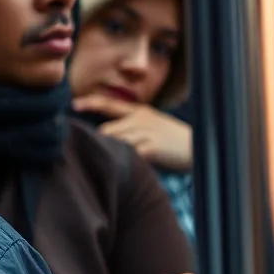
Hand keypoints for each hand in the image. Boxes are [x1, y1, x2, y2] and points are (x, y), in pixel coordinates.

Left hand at [73, 95, 193, 170]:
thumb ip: (132, 127)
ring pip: (115, 142)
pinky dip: (122, 163)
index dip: (90, 103)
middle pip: (106, 130)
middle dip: (96, 143)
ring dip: (107, 154)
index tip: (73, 104)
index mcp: (139, 111)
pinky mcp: (152, 148)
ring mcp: (146, 133)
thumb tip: (108, 137)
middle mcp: (140, 119)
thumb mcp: (154, 124)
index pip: (109, 103)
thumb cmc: (175, 139)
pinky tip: (119, 170)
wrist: (200, 147)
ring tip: (100, 164)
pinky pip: (129, 155)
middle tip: (86, 153)